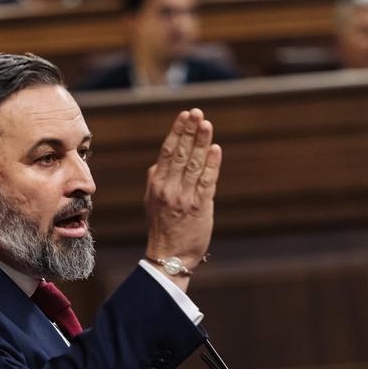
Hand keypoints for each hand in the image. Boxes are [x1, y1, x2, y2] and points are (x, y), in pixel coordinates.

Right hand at [145, 108, 221, 288]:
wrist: (170, 255)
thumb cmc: (164, 226)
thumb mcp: (152, 200)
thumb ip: (158, 178)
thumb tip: (163, 158)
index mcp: (156, 184)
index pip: (167, 152)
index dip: (177, 131)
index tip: (185, 115)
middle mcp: (168, 189)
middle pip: (180, 154)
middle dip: (189, 131)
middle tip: (197, 113)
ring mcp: (184, 198)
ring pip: (194, 164)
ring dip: (201, 142)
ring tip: (206, 124)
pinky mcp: (199, 208)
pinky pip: (206, 181)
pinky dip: (211, 164)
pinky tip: (215, 149)